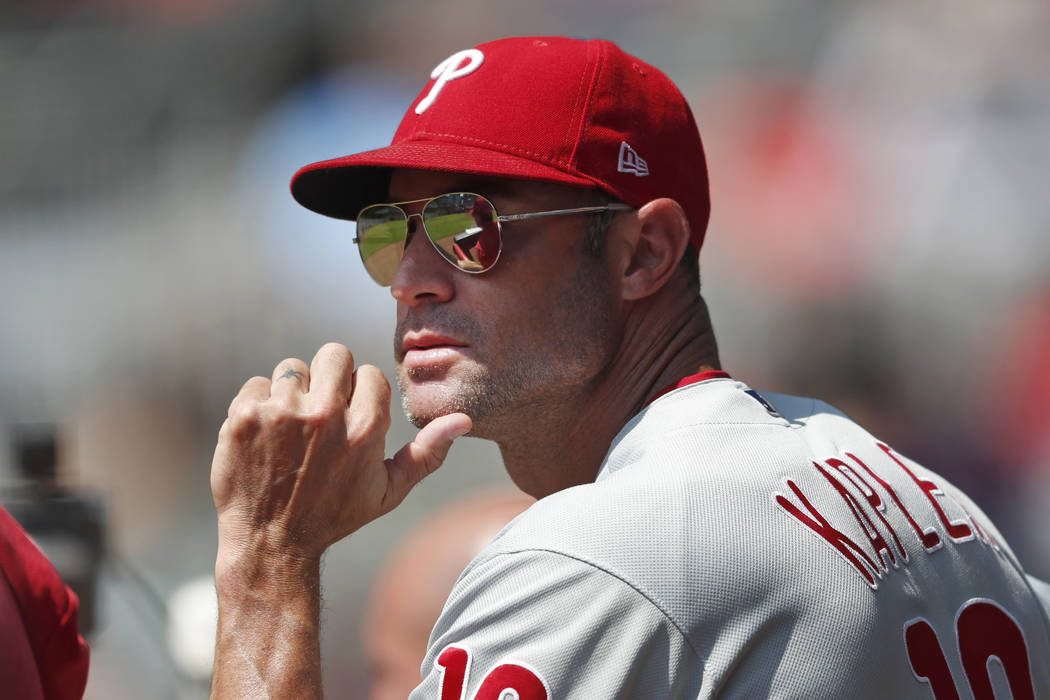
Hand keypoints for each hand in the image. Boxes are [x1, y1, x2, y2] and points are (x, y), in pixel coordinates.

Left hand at [210, 342, 471, 570]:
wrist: (270, 544)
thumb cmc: (334, 517)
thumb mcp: (388, 491)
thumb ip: (426, 453)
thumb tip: (461, 419)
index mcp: (366, 428)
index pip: (369, 373)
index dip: (360, 396)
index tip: (348, 422)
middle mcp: (325, 415)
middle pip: (334, 354)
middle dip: (329, 379)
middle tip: (319, 414)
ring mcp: (282, 413)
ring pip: (293, 368)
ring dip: (293, 393)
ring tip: (289, 431)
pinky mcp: (245, 416)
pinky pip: (258, 384)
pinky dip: (259, 406)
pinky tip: (263, 438)